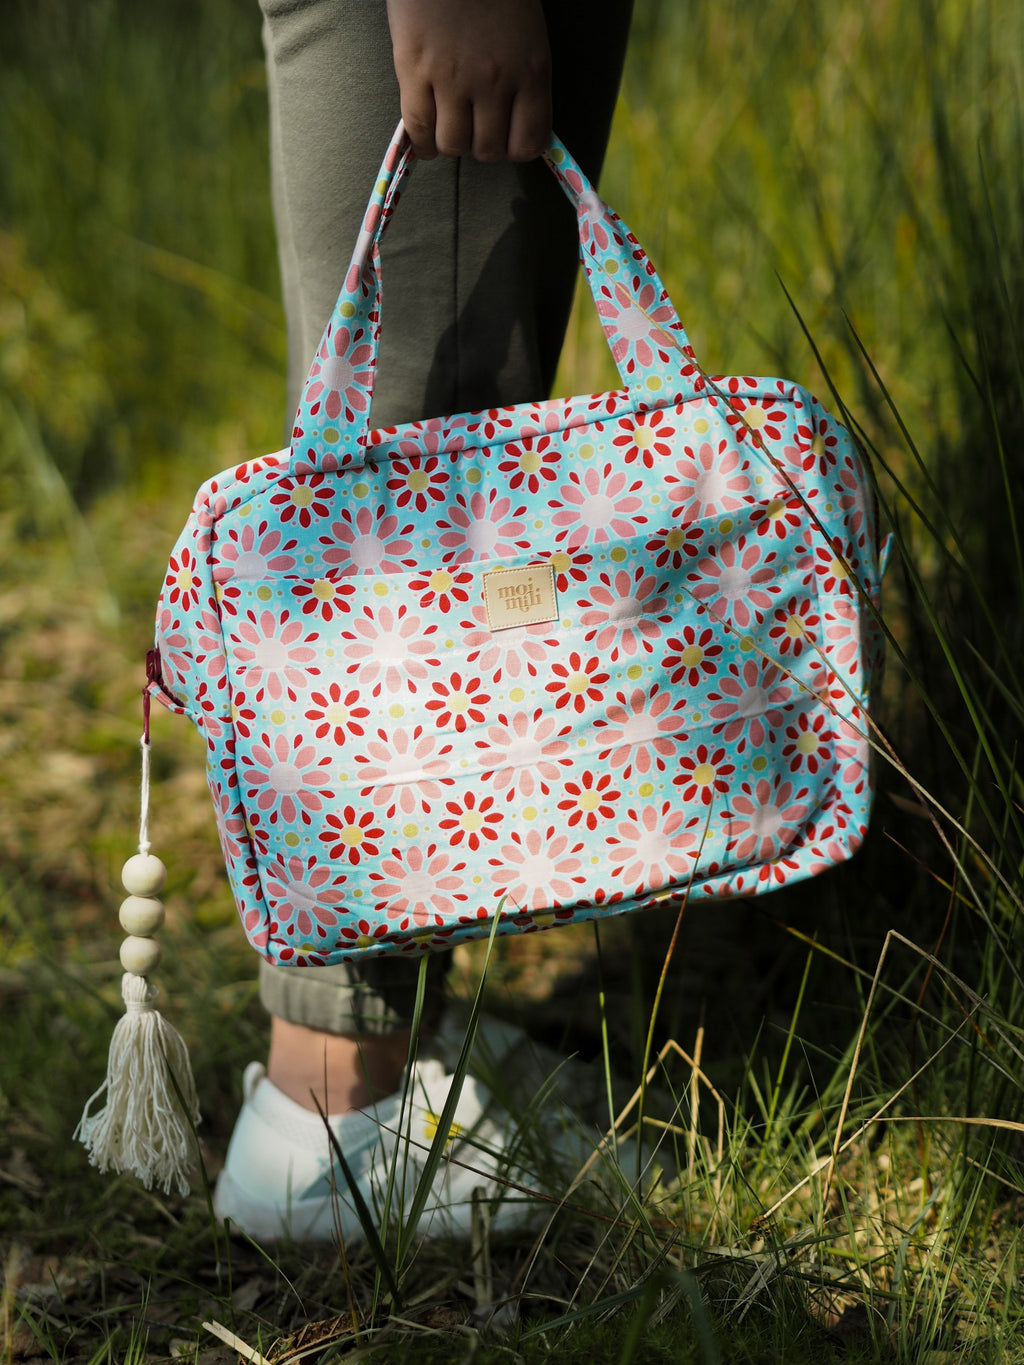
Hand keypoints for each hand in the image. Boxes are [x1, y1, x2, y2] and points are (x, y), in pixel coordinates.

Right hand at [385, 0, 551, 161]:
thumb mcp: (526, 33)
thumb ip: (524, 78)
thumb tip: (517, 123)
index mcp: (531, 70)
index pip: (529, 143)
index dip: (515, 147)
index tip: (506, 138)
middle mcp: (495, 81)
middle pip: (489, 150)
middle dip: (481, 146)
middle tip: (474, 128)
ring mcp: (453, 78)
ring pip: (454, 145)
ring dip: (451, 144)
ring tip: (448, 130)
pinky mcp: (415, 70)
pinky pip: (419, 128)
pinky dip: (423, 143)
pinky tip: (426, 140)